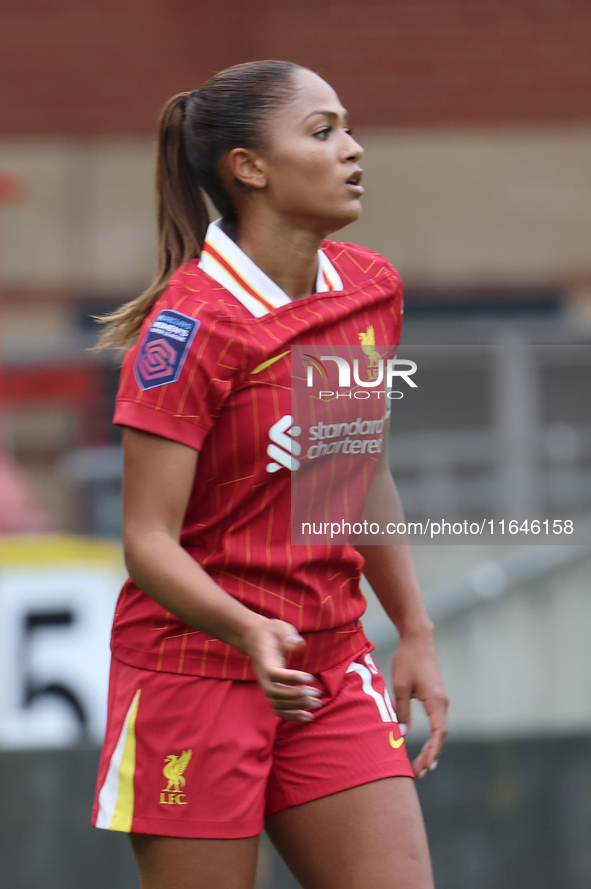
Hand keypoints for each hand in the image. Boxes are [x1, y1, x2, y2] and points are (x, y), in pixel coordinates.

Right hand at [242, 618, 322, 721]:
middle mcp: (262, 677)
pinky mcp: (271, 692)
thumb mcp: (279, 626)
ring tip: (317, 704)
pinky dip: (292, 716)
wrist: (254, 639)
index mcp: (264, 661)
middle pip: (275, 693)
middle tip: (317, 693)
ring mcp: (266, 686)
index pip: (274, 674)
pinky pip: (278, 709)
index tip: (310, 677)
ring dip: (298, 708)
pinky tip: (308, 716)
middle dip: (298, 696)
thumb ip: (287, 634)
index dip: (291, 678)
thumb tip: (298, 644)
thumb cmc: (270, 632)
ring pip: (278, 704)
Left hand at [391, 631, 447, 777]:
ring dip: (433, 747)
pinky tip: (426, 746)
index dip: (432, 751)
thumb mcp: (400, 687)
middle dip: (431, 755)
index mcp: (436, 701)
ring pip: (440, 729)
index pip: (438, 733)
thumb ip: (402, 711)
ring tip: (422, 766)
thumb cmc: (407, 661)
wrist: (418, 640)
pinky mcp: (436, 697)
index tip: (424, 766)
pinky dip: (433, 736)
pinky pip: (437, 721)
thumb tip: (402, 734)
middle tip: (419, 773)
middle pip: (441, 735)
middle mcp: (443, 702)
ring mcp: (441, 699)